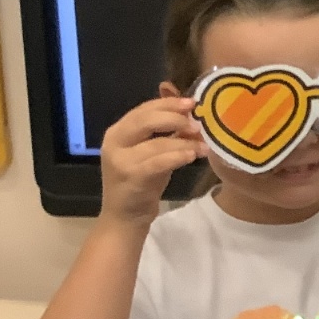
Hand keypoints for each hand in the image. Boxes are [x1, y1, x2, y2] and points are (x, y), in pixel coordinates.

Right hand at [99, 97, 205, 225]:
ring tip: (203, 145)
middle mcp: (115, 142)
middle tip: (197, 124)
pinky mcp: (131, 177)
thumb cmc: (143, 180)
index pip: (144, 109)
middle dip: (175, 118)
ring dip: (184, 141)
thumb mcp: (152, 150)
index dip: (169, 103)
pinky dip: (177, 156)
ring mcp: (120, 160)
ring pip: (156, 142)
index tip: (192, 103)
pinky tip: (192, 155)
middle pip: (146, 119)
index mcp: (118, 131)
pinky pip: (158, 162)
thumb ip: (166, 130)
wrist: (125, 216)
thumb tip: (190, 109)